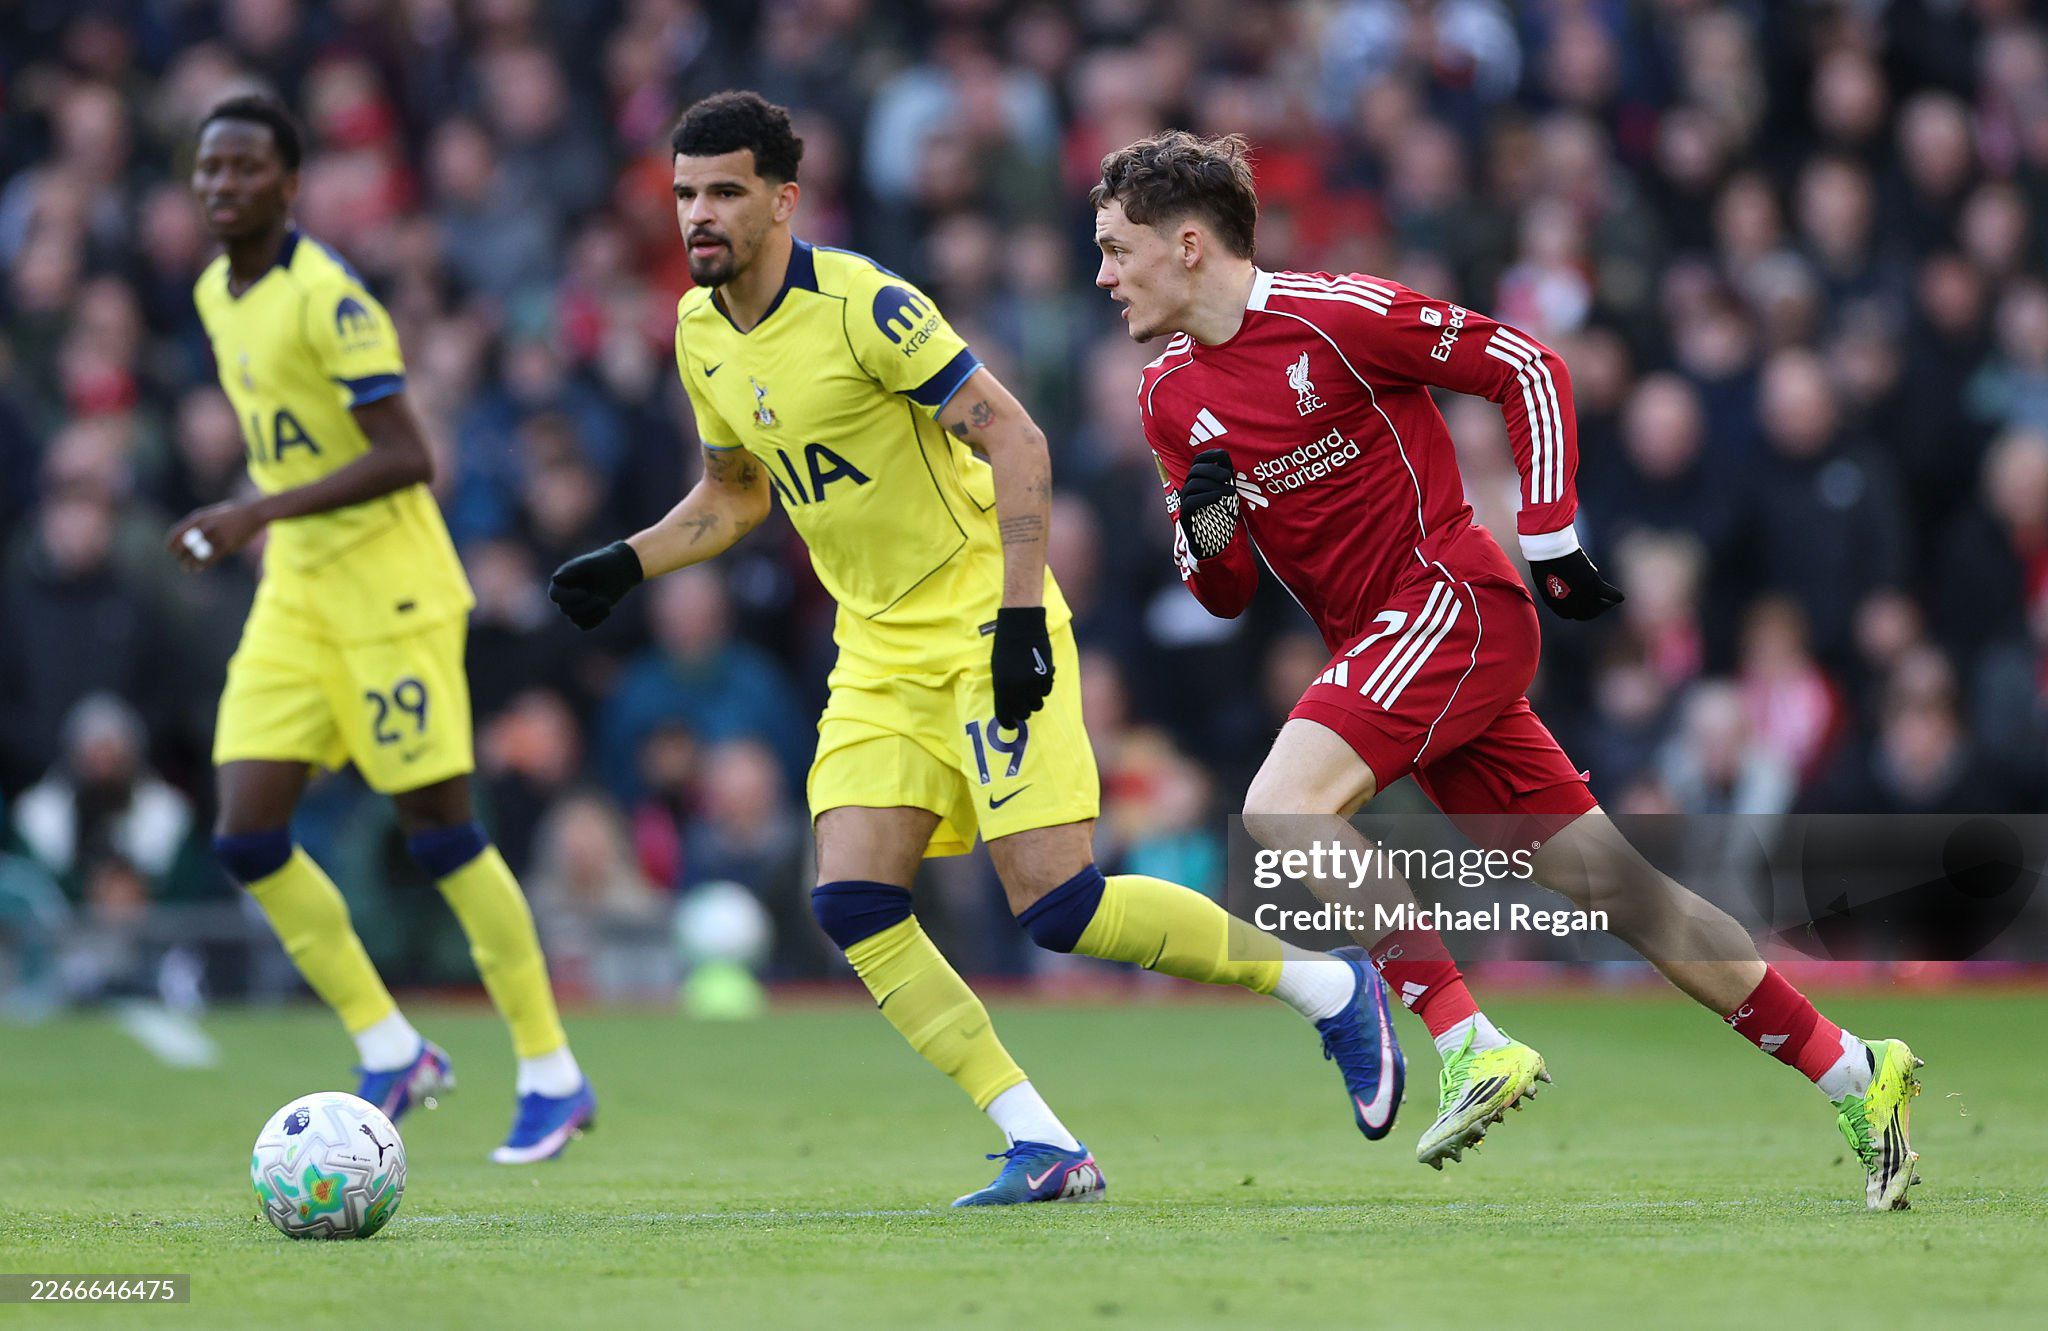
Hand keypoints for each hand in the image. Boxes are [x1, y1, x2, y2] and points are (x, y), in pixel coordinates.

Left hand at [166, 500, 266, 570]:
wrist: (254, 514)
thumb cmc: (234, 514)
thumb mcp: (214, 513)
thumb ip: (203, 522)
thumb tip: (191, 533)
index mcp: (200, 517)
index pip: (179, 532)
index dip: (171, 542)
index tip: (169, 550)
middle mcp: (206, 526)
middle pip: (186, 544)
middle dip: (180, 554)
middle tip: (179, 559)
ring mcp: (217, 536)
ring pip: (197, 553)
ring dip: (190, 562)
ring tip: (186, 568)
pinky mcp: (227, 545)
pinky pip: (211, 558)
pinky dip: (203, 564)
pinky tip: (199, 569)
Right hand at [548, 540, 644, 628]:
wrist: (619, 569)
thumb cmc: (603, 563)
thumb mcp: (589, 563)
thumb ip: (573, 570)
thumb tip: (555, 579)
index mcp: (561, 582)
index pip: (555, 596)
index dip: (569, 598)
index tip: (586, 594)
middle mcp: (564, 595)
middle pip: (566, 610)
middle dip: (587, 606)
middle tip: (605, 599)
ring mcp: (575, 606)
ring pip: (576, 619)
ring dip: (593, 613)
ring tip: (607, 602)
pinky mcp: (586, 615)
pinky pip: (585, 626)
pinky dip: (596, 620)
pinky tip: (607, 610)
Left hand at [990, 606, 1052, 727]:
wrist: (1021, 627)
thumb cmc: (1005, 647)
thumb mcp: (998, 670)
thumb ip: (1003, 689)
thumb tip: (1010, 706)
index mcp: (1001, 687)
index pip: (1005, 715)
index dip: (1008, 723)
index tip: (1011, 725)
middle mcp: (1017, 688)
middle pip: (1024, 713)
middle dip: (1023, 712)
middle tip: (1023, 706)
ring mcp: (1033, 682)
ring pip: (1038, 704)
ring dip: (1035, 700)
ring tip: (1031, 688)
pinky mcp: (1046, 675)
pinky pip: (1047, 691)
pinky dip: (1043, 688)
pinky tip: (1039, 676)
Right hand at [1177, 447, 1239, 559]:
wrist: (1217, 540)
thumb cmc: (1223, 514)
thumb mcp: (1228, 490)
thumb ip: (1225, 475)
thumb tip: (1225, 456)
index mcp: (1199, 479)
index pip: (1198, 460)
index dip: (1209, 455)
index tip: (1224, 457)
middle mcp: (1189, 488)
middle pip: (1195, 470)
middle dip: (1213, 470)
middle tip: (1228, 477)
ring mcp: (1186, 501)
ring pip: (1193, 484)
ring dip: (1214, 485)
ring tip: (1231, 492)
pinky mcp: (1186, 515)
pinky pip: (1190, 502)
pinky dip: (1205, 497)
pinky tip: (1218, 497)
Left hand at [1529, 548, 1624, 620]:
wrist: (1549, 550)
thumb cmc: (1547, 558)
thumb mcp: (1550, 576)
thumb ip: (1562, 583)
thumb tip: (1583, 577)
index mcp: (1554, 603)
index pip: (1570, 615)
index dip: (1578, 612)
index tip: (1585, 606)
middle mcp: (1569, 604)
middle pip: (1586, 614)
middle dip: (1594, 611)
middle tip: (1603, 605)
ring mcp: (1582, 595)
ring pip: (1599, 606)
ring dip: (1606, 605)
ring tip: (1611, 602)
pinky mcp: (1593, 584)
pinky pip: (1609, 594)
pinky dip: (1616, 596)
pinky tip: (1620, 597)